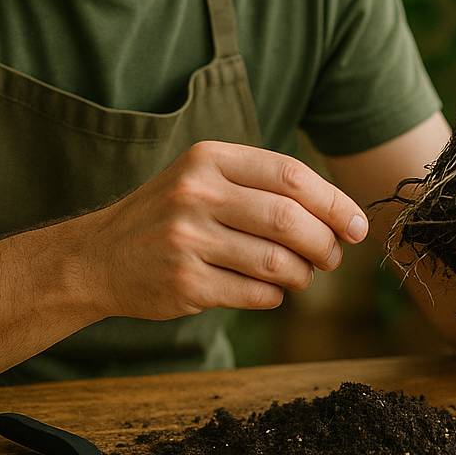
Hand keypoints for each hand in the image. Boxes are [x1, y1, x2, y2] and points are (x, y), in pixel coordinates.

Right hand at [86, 140, 368, 319]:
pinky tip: (269, 290)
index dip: (334, 203)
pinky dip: (274, 295)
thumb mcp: (204, 178)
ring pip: (276, 262)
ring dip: (303, 274)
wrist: (98, 256)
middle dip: (325, 244)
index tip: (357, 226)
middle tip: (333, 257)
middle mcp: (196, 194)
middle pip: (289, 220)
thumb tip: (339, 216)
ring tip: (302, 275)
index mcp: (209, 159)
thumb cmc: (170, 215)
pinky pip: (255, 294)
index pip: (290, 176)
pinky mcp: (184, 284)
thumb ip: (263, 186)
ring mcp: (187, 241)